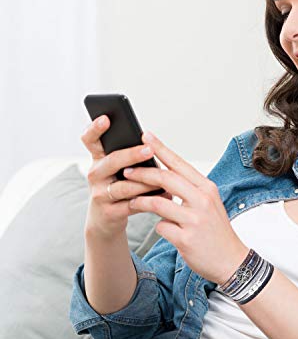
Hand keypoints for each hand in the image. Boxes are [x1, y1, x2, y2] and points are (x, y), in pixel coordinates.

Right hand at [80, 115, 172, 238]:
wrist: (106, 220)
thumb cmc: (119, 187)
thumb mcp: (119, 170)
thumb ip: (129, 157)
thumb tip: (153, 143)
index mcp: (99, 159)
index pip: (90, 140)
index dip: (95, 128)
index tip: (106, 118)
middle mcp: (96, 174)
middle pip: (112, 161)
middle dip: (132, 155)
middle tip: (149, 149)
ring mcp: (100, 194)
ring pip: (125, 185)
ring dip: (146, 182)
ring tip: (163, 178)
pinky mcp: (109, 212)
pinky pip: (132, 205)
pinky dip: (150, 200)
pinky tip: (165, 195)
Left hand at [123, 130, 248, 284]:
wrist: (231, 261)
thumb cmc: (216, 230)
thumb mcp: (209, 204)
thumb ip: (189, 189)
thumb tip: (164, 176)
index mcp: (207, 188)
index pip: (179, 163)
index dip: (160, 149)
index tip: (145, 135)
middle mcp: (202, 200)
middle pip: (166, 178)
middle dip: (142, 173)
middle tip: (126, 170)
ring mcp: (194, 220)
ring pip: (157, 202)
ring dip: (140, 200)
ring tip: (131, 200)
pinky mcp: (186, 239)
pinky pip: (161, 227)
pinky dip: (158, 226)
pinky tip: (163, 229)